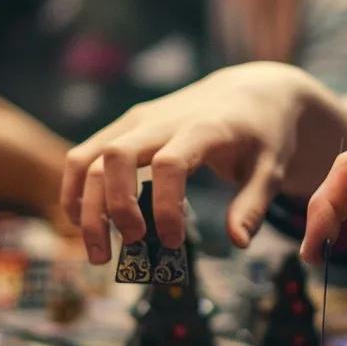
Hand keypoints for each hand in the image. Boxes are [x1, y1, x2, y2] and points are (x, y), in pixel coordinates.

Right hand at [62, 62, 346, 262]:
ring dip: (85, 207)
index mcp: (203, 127)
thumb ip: (253, 204)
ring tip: (98, 253)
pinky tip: (82, 225)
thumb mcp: (272, 169)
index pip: (170, 164)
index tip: (174, 242)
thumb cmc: (263, 134)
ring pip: (90, 157)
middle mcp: (162, 119)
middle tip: (132, 246)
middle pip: (116, 157)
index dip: (165, 206)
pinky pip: (83, 154)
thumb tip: (237, 242)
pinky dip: (75, 190)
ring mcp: (137, 120)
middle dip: (113, 207)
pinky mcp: (124, 126)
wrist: (250, 92)